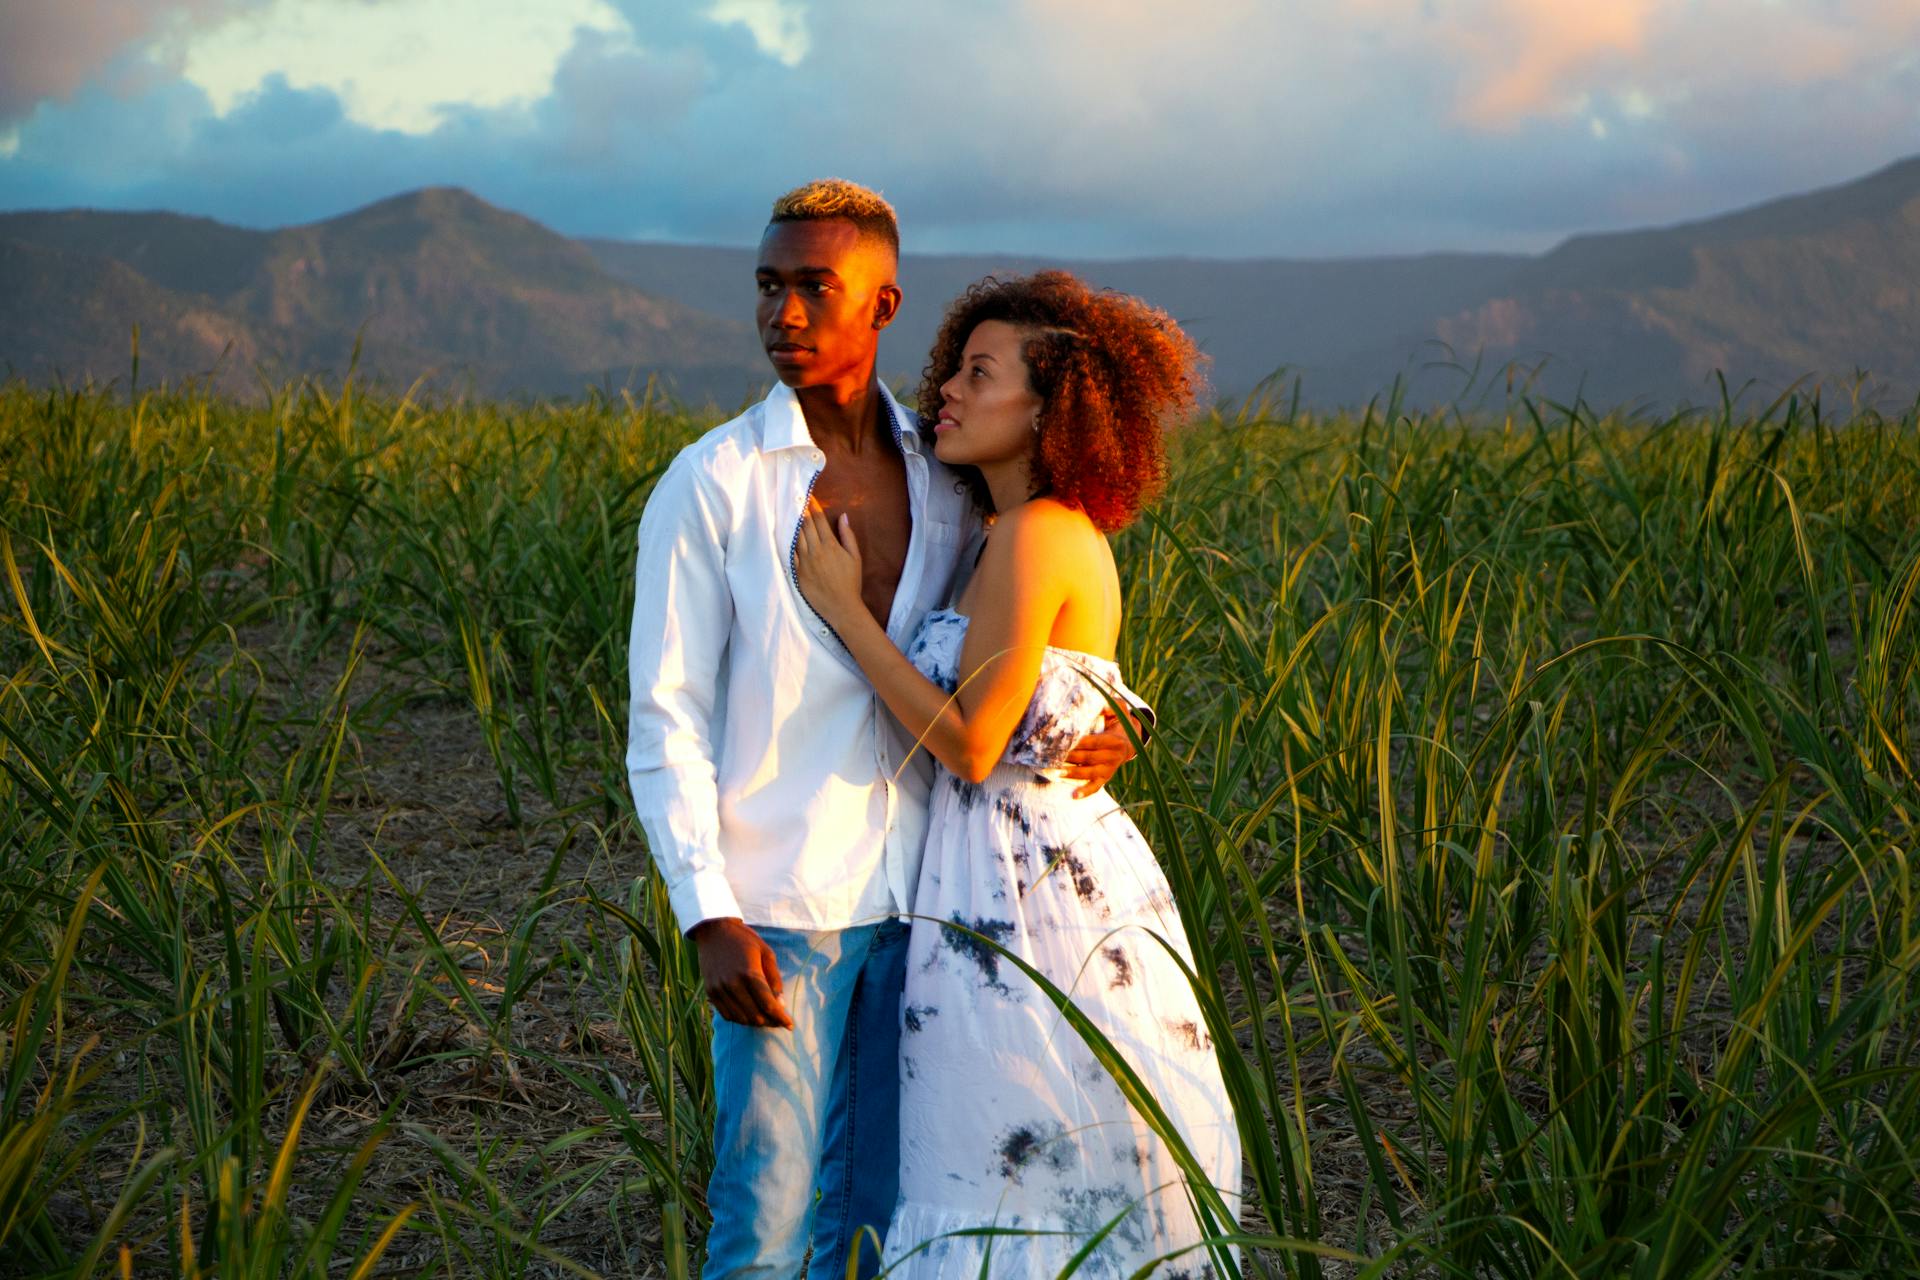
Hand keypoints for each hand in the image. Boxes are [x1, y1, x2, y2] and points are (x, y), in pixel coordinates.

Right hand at [688, 918, 792, 1028]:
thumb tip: (780, 1003)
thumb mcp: (766, 953)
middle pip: (755, 1016)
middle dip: (770, 1022)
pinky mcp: (710, 992)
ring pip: (741, 1019)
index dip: (781, 1018)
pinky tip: (749, 1014)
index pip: (768, 1005)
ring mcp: (719, 990)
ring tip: (765, 1018)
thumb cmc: (744, 940)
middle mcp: (733, 984)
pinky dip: (740, 1019)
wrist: (714, 931)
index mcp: (749, 973)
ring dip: (755, 1022)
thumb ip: (774, 979)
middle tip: (779, 1021)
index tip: (790, 1025)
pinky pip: (727, 1015)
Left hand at [793, 501, 864, 631]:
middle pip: (805, 525)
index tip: (808, 496)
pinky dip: (787, 542)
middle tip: (794, 497)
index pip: (819, 520)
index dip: (813, 506)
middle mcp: (816, 551)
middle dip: (800, 510)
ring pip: (795, 537)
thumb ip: (848, 536)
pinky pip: (790, 553)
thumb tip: (843, 516)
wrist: (841, 607)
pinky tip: (783, 533)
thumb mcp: (855, 557)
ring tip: (787, 511)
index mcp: (830, 545)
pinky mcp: (797, 572)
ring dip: (792, 523)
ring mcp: (804, 562)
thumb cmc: (851, 582)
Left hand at [1063, 708, 1141, 798]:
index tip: (1063, 740)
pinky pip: (1096, 786)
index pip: (1094, 742)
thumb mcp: (1119, 711)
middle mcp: (1113, 756)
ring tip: (1057, 773)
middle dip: (1071, 757)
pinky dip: (1085, 792)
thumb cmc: (1119, 722)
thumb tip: (1100, 705)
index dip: (1080, 742)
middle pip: (1089, 758)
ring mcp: (1110, 769)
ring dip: (1074, 774)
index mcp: (1114, 740)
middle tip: (1052, 756)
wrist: (1131, 741)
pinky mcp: (1106, 777)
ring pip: (1090, 773)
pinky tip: (1074, 796)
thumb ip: (1111, 706)